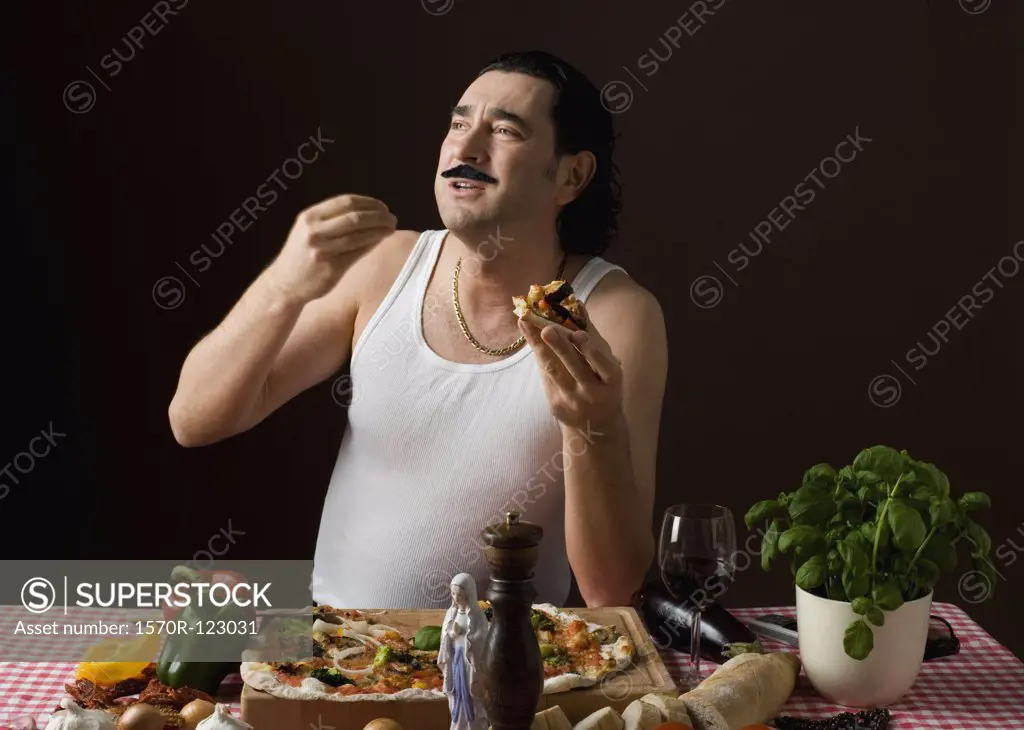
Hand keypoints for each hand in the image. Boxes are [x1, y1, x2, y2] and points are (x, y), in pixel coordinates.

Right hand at [267, 194, 396, 302]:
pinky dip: (372, 244)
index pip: (346, 201)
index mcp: (310, 216)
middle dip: (379, 216)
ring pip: (360, 235)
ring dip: (380, 230)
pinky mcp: (331, 268)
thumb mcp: (308, 229)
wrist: (285, 283)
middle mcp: (315, 231)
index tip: (383, 207)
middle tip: (392, 218)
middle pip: (356, 217)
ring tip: (391, 228)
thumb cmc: (301, 254)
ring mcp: (323, 250)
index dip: (369, 202)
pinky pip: (358, 252)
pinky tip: (380, 240)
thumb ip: (331, 218)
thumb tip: (368, 211)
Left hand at [519, 302, 623, 431]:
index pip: (603, 365)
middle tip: (546, 328)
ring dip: (539, 346)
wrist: (596, 424)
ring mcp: (572, 400)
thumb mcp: (607, 364)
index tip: (578, 334)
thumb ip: (592, 335)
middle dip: (560, 347)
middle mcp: (592, 392)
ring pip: (553, 372)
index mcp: (611, 381)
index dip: (591, 351)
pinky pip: (546, 377)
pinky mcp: (555, 405)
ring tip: (526, 324)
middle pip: (575, 368)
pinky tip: (529, 336)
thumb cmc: (603, 384)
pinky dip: (538, 355)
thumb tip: (577, 304)